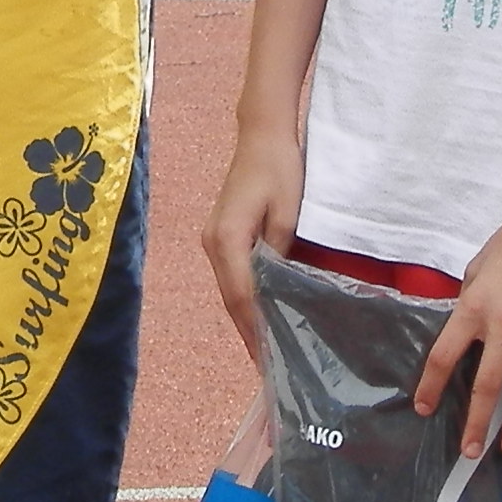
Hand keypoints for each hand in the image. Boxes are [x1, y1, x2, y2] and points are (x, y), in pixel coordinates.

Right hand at [204, 122, 306, 357]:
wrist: (262, 135)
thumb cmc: (280, 169)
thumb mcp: (288, 213)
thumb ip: (280, 254)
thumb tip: (277, 288)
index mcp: (227, 238)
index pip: (242, 295)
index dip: (256, 330)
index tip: (270, 360)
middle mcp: (212, 243)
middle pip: (231, 298)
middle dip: (250, 332)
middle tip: (271, 367)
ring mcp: (212, 240)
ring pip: (230, 290)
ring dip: (246, 319)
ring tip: (267, 350)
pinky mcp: (219, 236)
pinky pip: (232, 277)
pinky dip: (245, 299)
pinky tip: (260, 316)